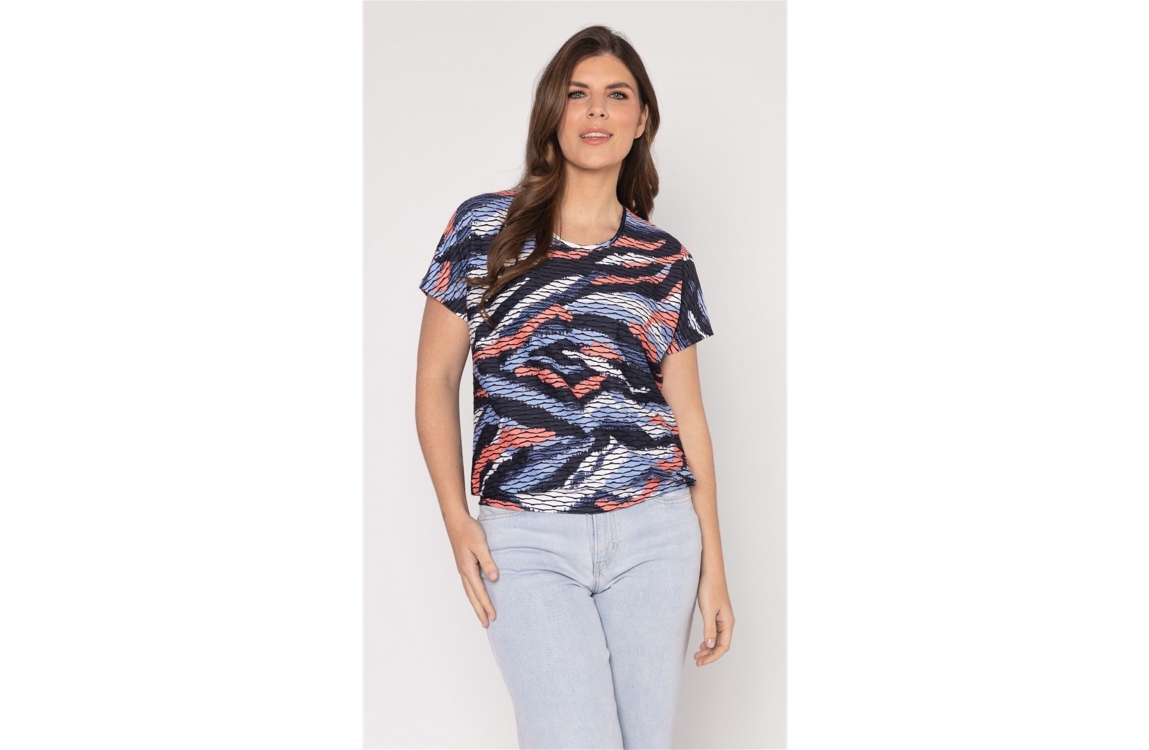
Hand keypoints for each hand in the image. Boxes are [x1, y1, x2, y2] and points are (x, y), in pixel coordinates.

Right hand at [444, 513, 500, 627]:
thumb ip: (488, 562)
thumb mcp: (481, 545)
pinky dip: (473, 594)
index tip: (494, 617)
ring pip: (469, 592)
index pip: (480, 592)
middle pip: (472, 596)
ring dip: (475, 604)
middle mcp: (464, 572)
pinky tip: (477, 595)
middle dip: (479, 611)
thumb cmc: (469, 531)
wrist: (456, 521)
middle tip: (486, 624)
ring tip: (481, 615)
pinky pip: (469, 585)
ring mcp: (463, 569)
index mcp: (468, 569)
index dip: (487, 605)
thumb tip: (494, 579)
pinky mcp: (464, 565)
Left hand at [694, 567, 733, 665]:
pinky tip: (702, 643)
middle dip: (710, 655)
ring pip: (717, 639)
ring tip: (698, 655)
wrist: (709, 571)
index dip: (713, 656)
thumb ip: (709, 628)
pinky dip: (708, 640)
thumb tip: (710, 645)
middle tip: (697, 661)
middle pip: (720, 644)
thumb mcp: (708, 610)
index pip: (723, 646)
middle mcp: (726, 621)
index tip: (701, 662)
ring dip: (708, 648)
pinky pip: (714, 631)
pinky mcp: (715, 613)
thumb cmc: (710, 587)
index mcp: (727, 622)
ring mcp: (721, 617)